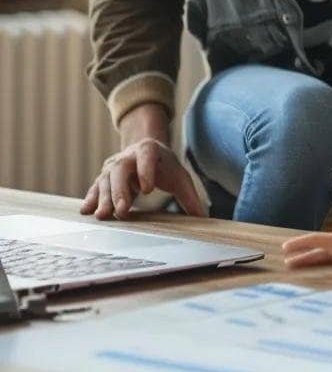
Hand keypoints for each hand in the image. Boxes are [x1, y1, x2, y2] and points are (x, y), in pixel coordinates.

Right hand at [81, 138, 204, 219]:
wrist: (145, 150)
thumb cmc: (165, 167)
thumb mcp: (180, 178)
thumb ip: (190, 198)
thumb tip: (204, 220)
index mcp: (149, 150)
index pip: (146, 156)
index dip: (146, 170)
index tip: (147, 189)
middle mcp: (127, 156)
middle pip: (120, 170)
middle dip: (119, 191)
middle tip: (121, 211)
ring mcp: (113, 166)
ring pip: (105, 180)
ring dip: (103, 199)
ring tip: (103, 216)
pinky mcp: (104, 177)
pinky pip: (96, 187)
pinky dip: (91, 199)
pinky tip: (86, 211)